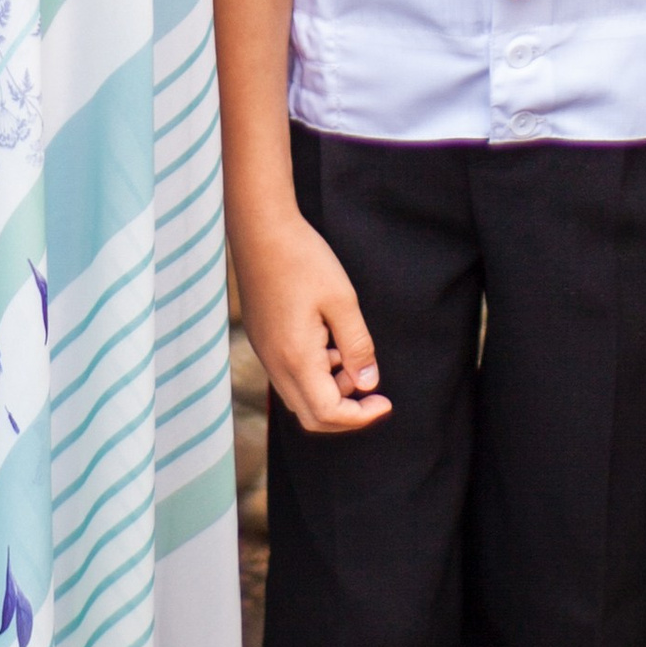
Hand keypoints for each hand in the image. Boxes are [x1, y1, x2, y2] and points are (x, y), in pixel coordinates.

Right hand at [232, 209, 389, 434]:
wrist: (260, 229)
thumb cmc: (303, 259)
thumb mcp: (342, 300)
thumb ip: (357, 346)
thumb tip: (368, 383)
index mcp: (296, 358)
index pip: (328, 414)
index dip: (361, 416)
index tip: (385, 401)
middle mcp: (275, 364)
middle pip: (311, 417)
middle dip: (346, 413)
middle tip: (373, 389)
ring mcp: (265, 354)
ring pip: (299, 398)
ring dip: (330, 391)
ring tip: (348, 352)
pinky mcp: (263, 342)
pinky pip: (289, 377)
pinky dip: (315, 375)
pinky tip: (329, 342)